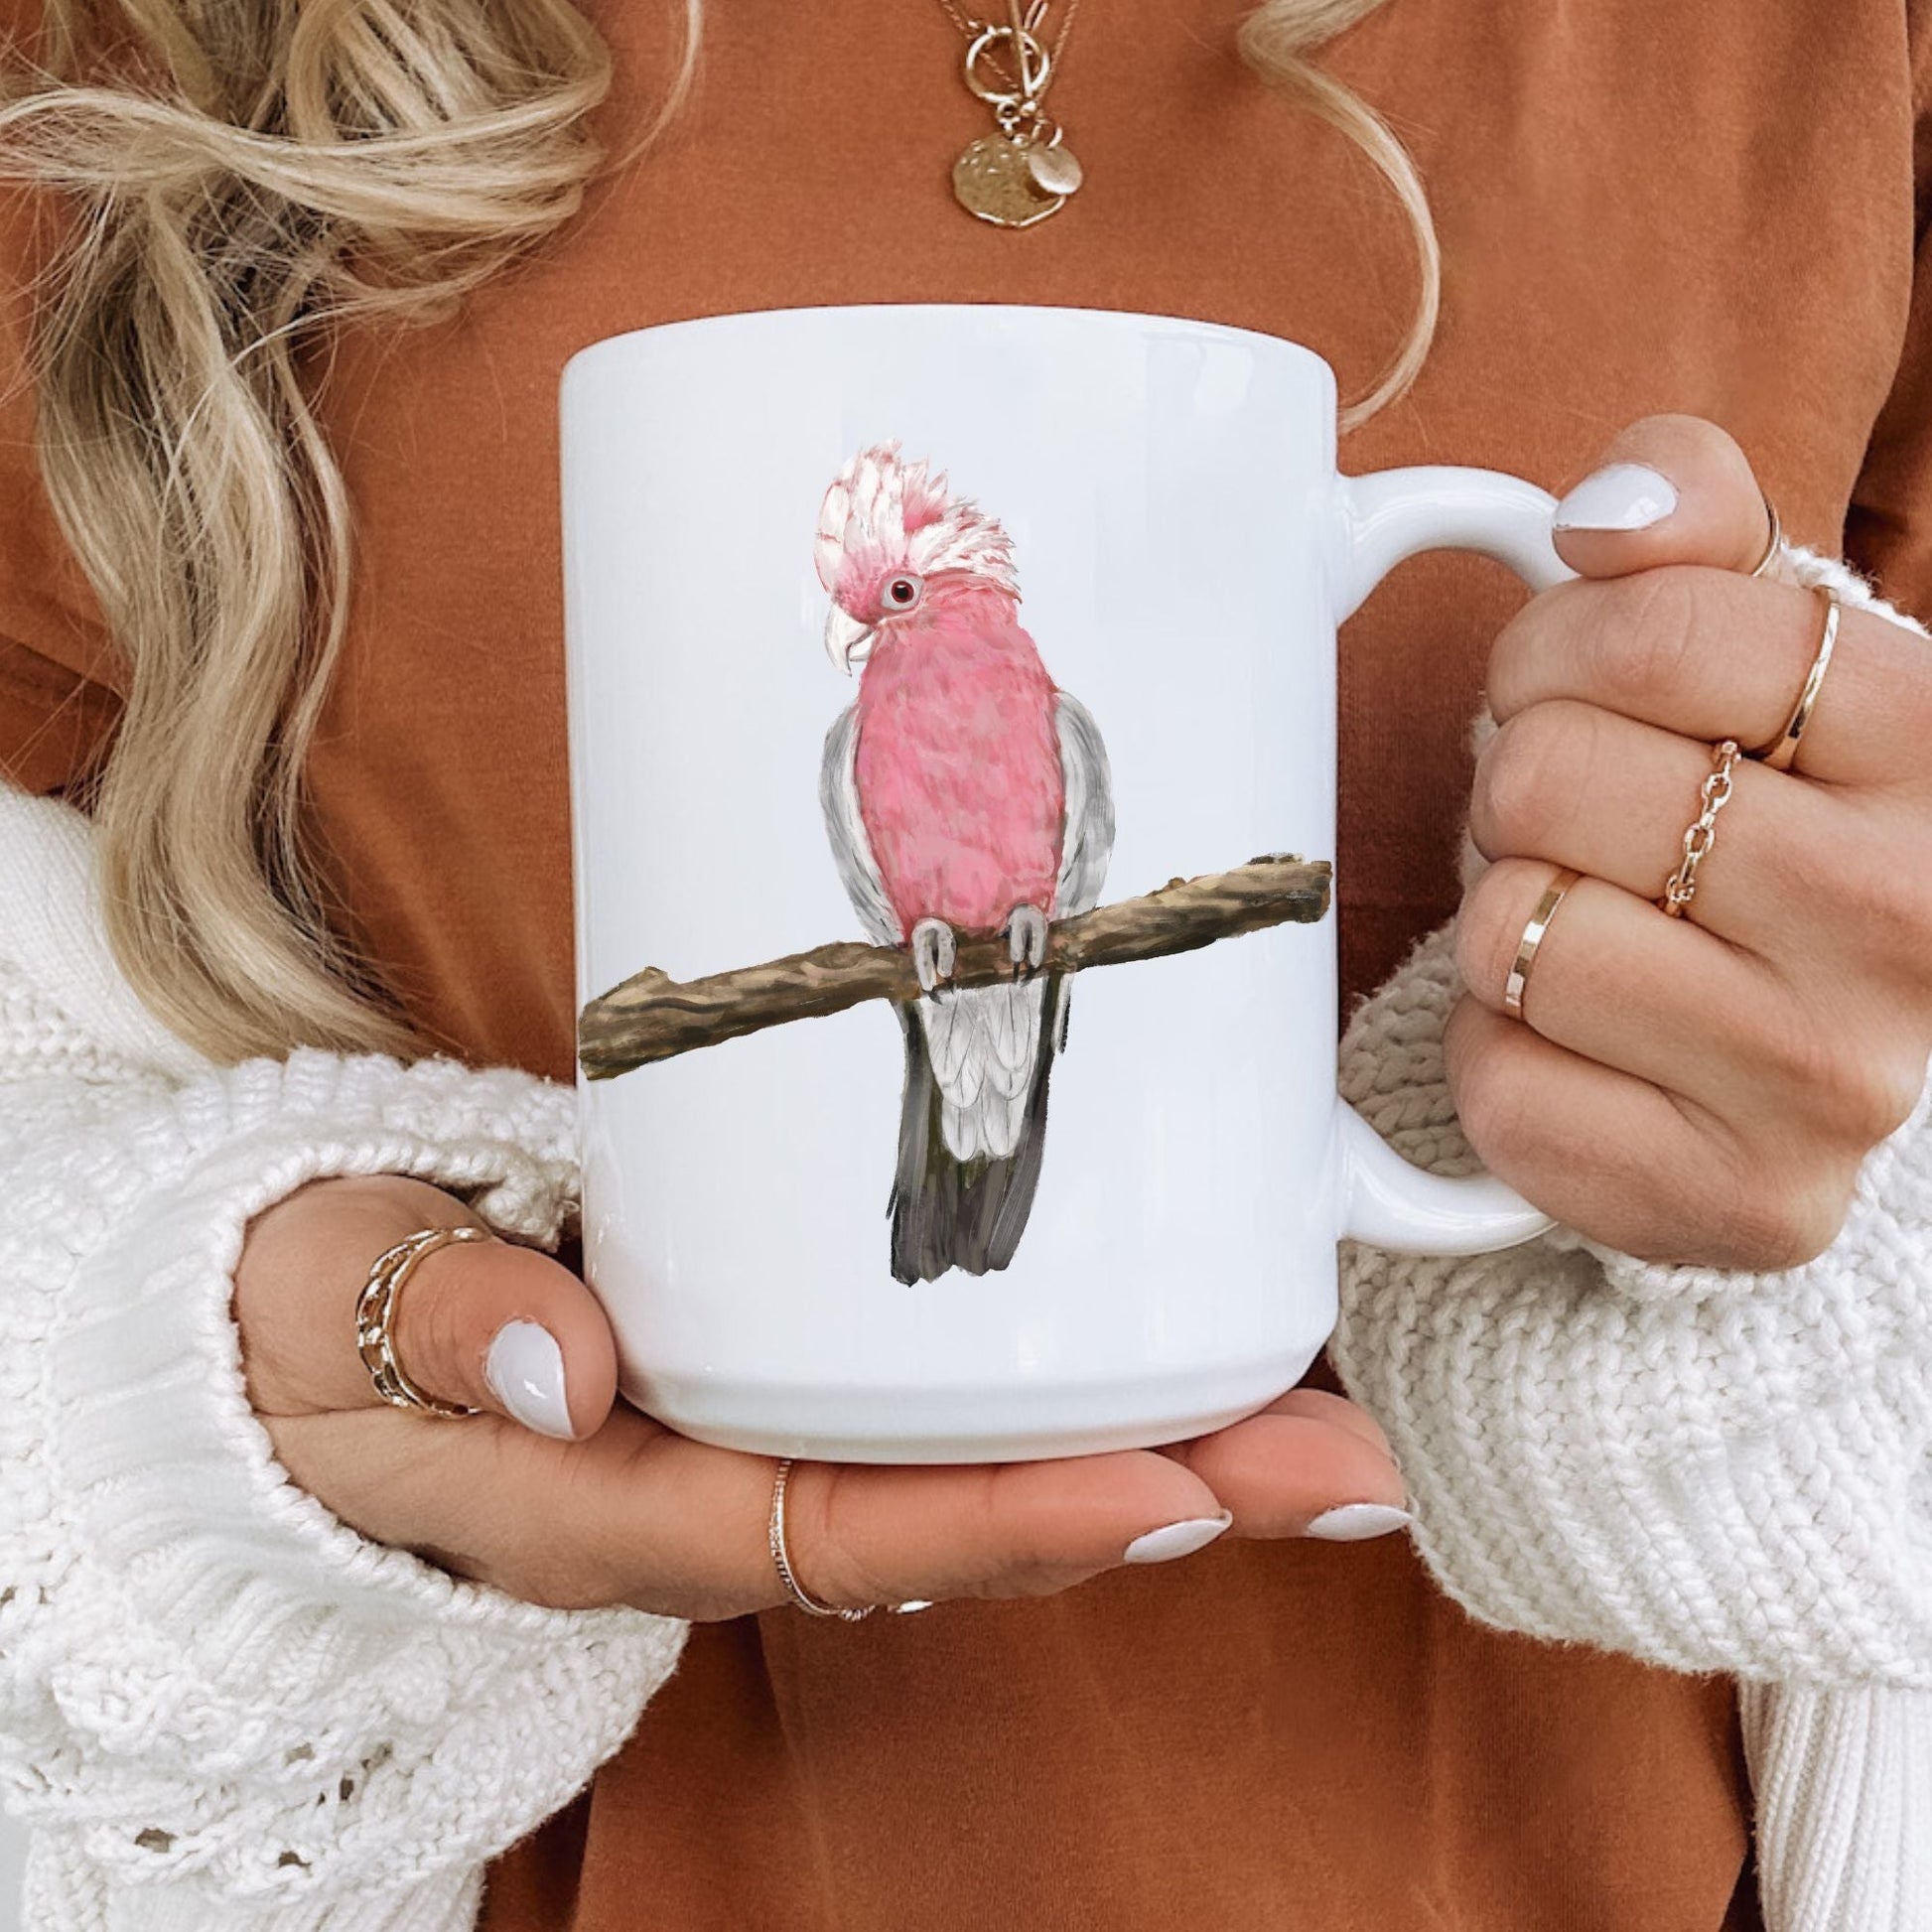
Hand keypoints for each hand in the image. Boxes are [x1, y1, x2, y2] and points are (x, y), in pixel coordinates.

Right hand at [238, 1174, 1408, 1616]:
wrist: (295, 1335)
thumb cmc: (313, 1328)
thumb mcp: (334, 1307)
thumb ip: (437, 1325)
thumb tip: (562, 1358)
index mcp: (621, 1506)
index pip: (842, 1530)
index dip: (1011, 1519)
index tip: (1174, 1490)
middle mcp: (721, 1494)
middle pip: (967, 1519)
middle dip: (1164, 1496)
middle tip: (1343, 1463)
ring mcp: (760, 1440)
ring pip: (980, 1470)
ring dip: (1156, 1446)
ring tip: (1322, 1417)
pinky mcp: (780, 1375)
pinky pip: (941, 1409)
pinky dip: (1069, 1393)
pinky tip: (1178, 1354)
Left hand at [1451, 414, 1931, 1269]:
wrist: (1780, 1040)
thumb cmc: (1747, 818)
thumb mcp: (1752, 644)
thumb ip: (1691, 528)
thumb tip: (1611, 508)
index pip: (1658, 627)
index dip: (1555, 646)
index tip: (1569, 686)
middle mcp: (1914, 921)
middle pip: (1552, 778)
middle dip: (1516, 788)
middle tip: (1573, 826)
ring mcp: (1838, 1083)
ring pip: (1511, 933)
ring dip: (1503, 918)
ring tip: (1582, 925)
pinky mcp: (1740, 1204)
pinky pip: (1500, 1083)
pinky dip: (1496, 1049)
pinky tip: (1578, 1040)